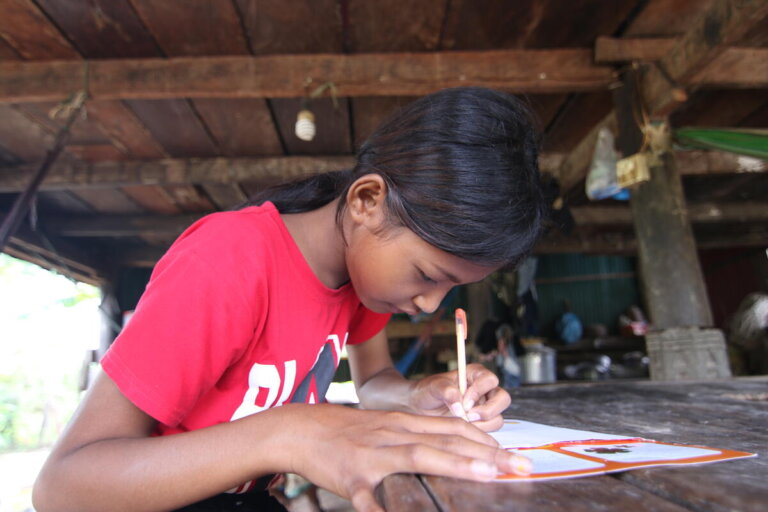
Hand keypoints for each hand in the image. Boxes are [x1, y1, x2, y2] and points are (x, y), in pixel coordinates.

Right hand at [283, 403, 529, 511]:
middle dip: (487, 453)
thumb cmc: (347, 431)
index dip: (486, 441)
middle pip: (447, 440)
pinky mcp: (351, 477)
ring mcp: (374, 455)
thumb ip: (416, 435)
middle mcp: (395, 434)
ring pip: (418, 455)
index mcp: (404, 424)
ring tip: (486, 474)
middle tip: (521, 466)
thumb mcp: (385, 426)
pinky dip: (381, 510)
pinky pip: (368, 498)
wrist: (301, 429)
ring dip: (455, 463)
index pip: (454, 429)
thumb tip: (453, 447)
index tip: (514, 454)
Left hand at [408, 363, 510, 431]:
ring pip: (498, 418)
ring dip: (481, 424)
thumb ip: (446, 391)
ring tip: (461, 423)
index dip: (480, 391)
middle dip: (488, 410)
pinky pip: (489, 431)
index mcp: (475, 375)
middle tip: (468, 416)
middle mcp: (483, 391)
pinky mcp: (481, 424)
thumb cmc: (427, 392)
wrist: (418, 408)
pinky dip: (477, 433)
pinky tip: (461, 430)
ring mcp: (484, 408)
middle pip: (503, 399)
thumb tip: (460, 405)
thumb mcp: (433, 387)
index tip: (464, 401)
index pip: (490, 380)